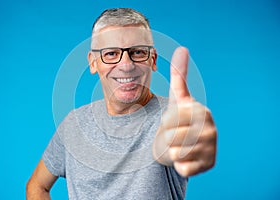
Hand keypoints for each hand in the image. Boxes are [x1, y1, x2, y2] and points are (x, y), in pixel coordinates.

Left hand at [153, 47, 216, 176]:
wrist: (188, 144)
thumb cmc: (181, 119)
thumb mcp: (178, 98)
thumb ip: (179, 75)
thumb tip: (182, 48)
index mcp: (202, 112)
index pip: (168, 119)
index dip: (165, 122)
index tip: (173, 121)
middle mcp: (211, 130)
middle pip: (170, 137)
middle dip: (166, 138)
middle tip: (175, 136)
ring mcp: (211, 149)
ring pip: (174, 153)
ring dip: (171, 151)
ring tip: (179, 146)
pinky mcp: (208, 166)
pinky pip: (182, 168)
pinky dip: (179, 165)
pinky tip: (186, 158)